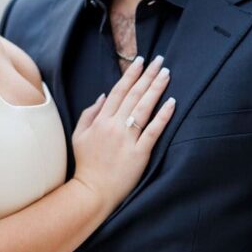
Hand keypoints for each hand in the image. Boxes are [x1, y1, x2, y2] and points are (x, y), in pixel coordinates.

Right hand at [71, 55, 174, 213]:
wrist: (93, 191)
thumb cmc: (86, 164)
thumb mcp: (79, 135)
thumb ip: (89, 113)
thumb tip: (104, 95)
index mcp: (100, 120)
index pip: (118, 91)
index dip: (131, 74)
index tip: (141, 61)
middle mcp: (114, 126)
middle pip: (134, 95)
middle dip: (148, 75)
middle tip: (160, 60)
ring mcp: (128, 139)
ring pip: (144, 108)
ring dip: (156, 88)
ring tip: (167, 73)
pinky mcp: (140, 153)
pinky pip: (153, 131)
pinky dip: (163, 115)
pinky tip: (172, 101)